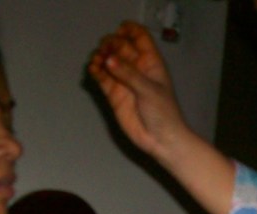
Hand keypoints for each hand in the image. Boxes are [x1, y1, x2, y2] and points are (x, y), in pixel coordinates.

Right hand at [88, 21, 189, 162]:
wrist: (160, 140)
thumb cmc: (163, 113)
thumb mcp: (148, 90)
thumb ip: (128, 74)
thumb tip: (109, 59)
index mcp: (151, 62)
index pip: (140, 37)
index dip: (129, 30)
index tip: (119, 30)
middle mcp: (137, 69)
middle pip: (120, 46)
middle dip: (111, 44)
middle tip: (106, 51)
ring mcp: (124, 81)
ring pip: (109, 61)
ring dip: (101, 57)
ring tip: (98, 61)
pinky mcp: (114, 94)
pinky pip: (102, 77)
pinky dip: (96, 71)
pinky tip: (94, 70)